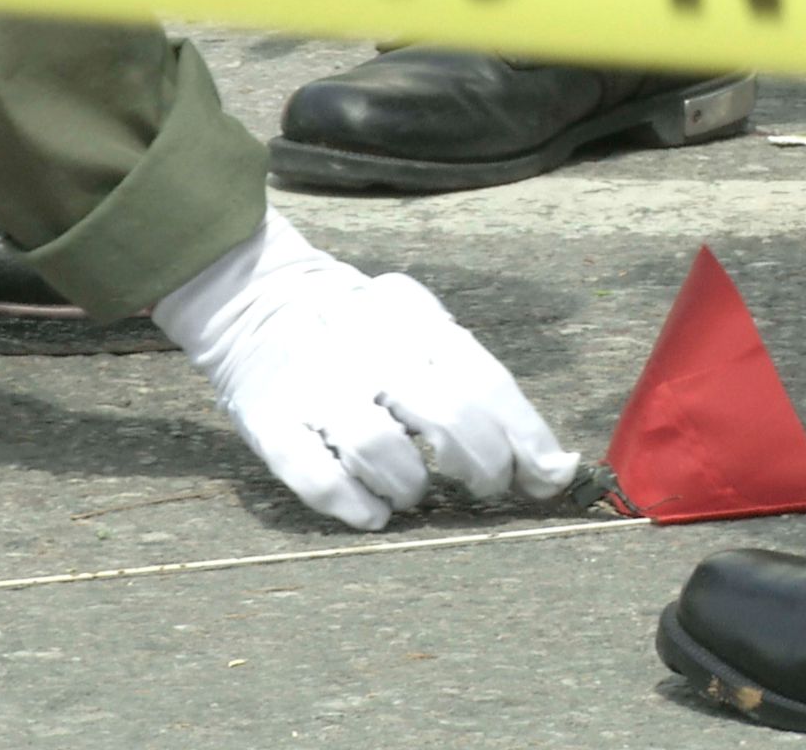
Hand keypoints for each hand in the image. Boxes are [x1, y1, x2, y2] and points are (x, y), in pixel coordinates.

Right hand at [153, 208, 578, 529]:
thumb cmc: (360, 328)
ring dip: (413, 488)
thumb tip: (554, 465)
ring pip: (383, 451)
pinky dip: (357, 506)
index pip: (486, 381)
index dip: (526, 438)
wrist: (251, 295)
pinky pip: (320, 479)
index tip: (548, 476)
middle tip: (485, 485)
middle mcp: (365, 348)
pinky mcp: (271, 422)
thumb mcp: (416, 323)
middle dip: (482, 467)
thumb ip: (479, 383)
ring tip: (415, 492)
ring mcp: (315, 385)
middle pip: (446, 418)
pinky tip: (372, 510)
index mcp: (410, 320)